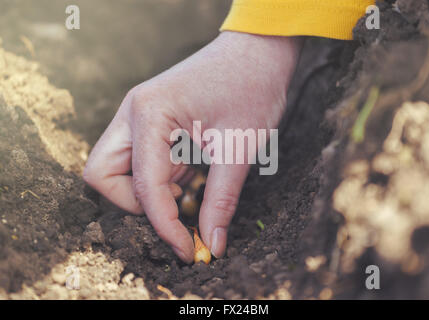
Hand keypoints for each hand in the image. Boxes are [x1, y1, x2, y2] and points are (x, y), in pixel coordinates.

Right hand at [83, 31, 302, 262]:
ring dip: (146, 190)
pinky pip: (139, 160)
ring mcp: (139, 116)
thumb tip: (212, 244)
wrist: (259, 51)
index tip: (189, 249)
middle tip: (177, 208)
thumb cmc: (252, 88)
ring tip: (188, 187)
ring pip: (115, 169)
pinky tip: (190, 173)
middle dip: (135, 204)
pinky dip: (158, 178)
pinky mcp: (151, 121)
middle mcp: (134, 113)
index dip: (164, 226)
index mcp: (150, 114)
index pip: (143, 187)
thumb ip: (221, 201)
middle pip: (102, 175)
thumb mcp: (239, 148)